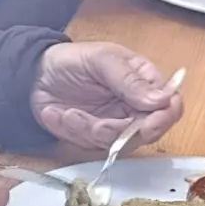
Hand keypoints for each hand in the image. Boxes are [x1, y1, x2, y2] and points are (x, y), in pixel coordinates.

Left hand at [31, 42, 181, 150]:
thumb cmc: (72, 60)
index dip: (164, 118)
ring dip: (92, 131)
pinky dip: (74, 132)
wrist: (34, 74)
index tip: (147, 124)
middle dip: (121, 132)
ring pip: (119, 143)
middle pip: (147, 132)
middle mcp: (135, 106)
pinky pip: (92, 145)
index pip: (170, 105)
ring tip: (70, 114)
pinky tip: (58, 114)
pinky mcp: (93, 137)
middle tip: (97, 126)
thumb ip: (130, 80)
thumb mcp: (101, 60)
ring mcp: (115, 124)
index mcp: (144, 82)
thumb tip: (161, 100)